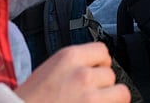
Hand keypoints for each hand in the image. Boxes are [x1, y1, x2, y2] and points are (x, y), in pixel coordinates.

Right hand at [15, 42, 130, 102]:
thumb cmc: (28, 101)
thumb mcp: (49, 71)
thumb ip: (74, 65)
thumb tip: (96, 68)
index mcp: (68, 57)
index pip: (102, 51)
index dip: (100, 64)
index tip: (95, 73)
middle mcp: (82, 73)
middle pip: (111, 74)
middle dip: (103, 86)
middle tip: (88, 95)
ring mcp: (90, 96)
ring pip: (120, 93)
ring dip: (110, 100)